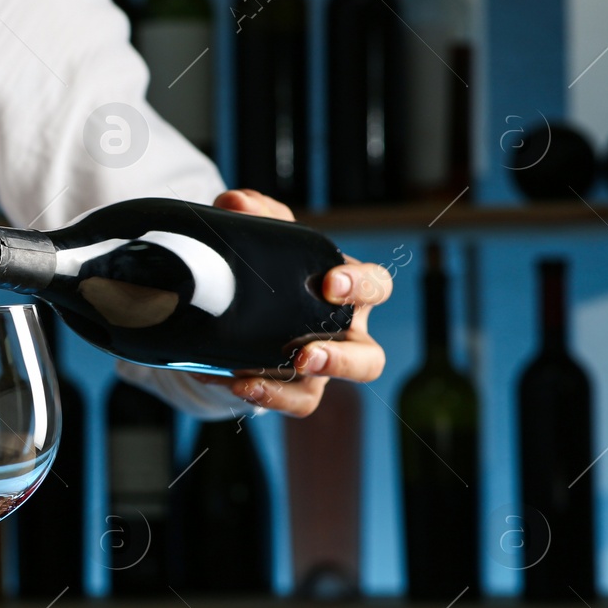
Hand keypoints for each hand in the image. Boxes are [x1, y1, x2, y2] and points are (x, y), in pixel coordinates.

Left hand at [208, 188, 392, 417]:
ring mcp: (319, 370)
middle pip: (368, 359)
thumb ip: (255, 214)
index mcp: (349, 292)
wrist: (246, 310)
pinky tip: (230, 380)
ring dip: (291, 391)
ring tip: (257, 381)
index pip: (377, 287)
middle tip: (305, 354)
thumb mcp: (269, 236)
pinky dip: (261, 396)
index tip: (331, 283)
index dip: (361, 287)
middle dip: (341, 360)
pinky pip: (287, 403)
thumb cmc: (275, 270)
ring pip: (322, 392)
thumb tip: (236, 204)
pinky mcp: (291, 390)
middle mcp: (344, 335)